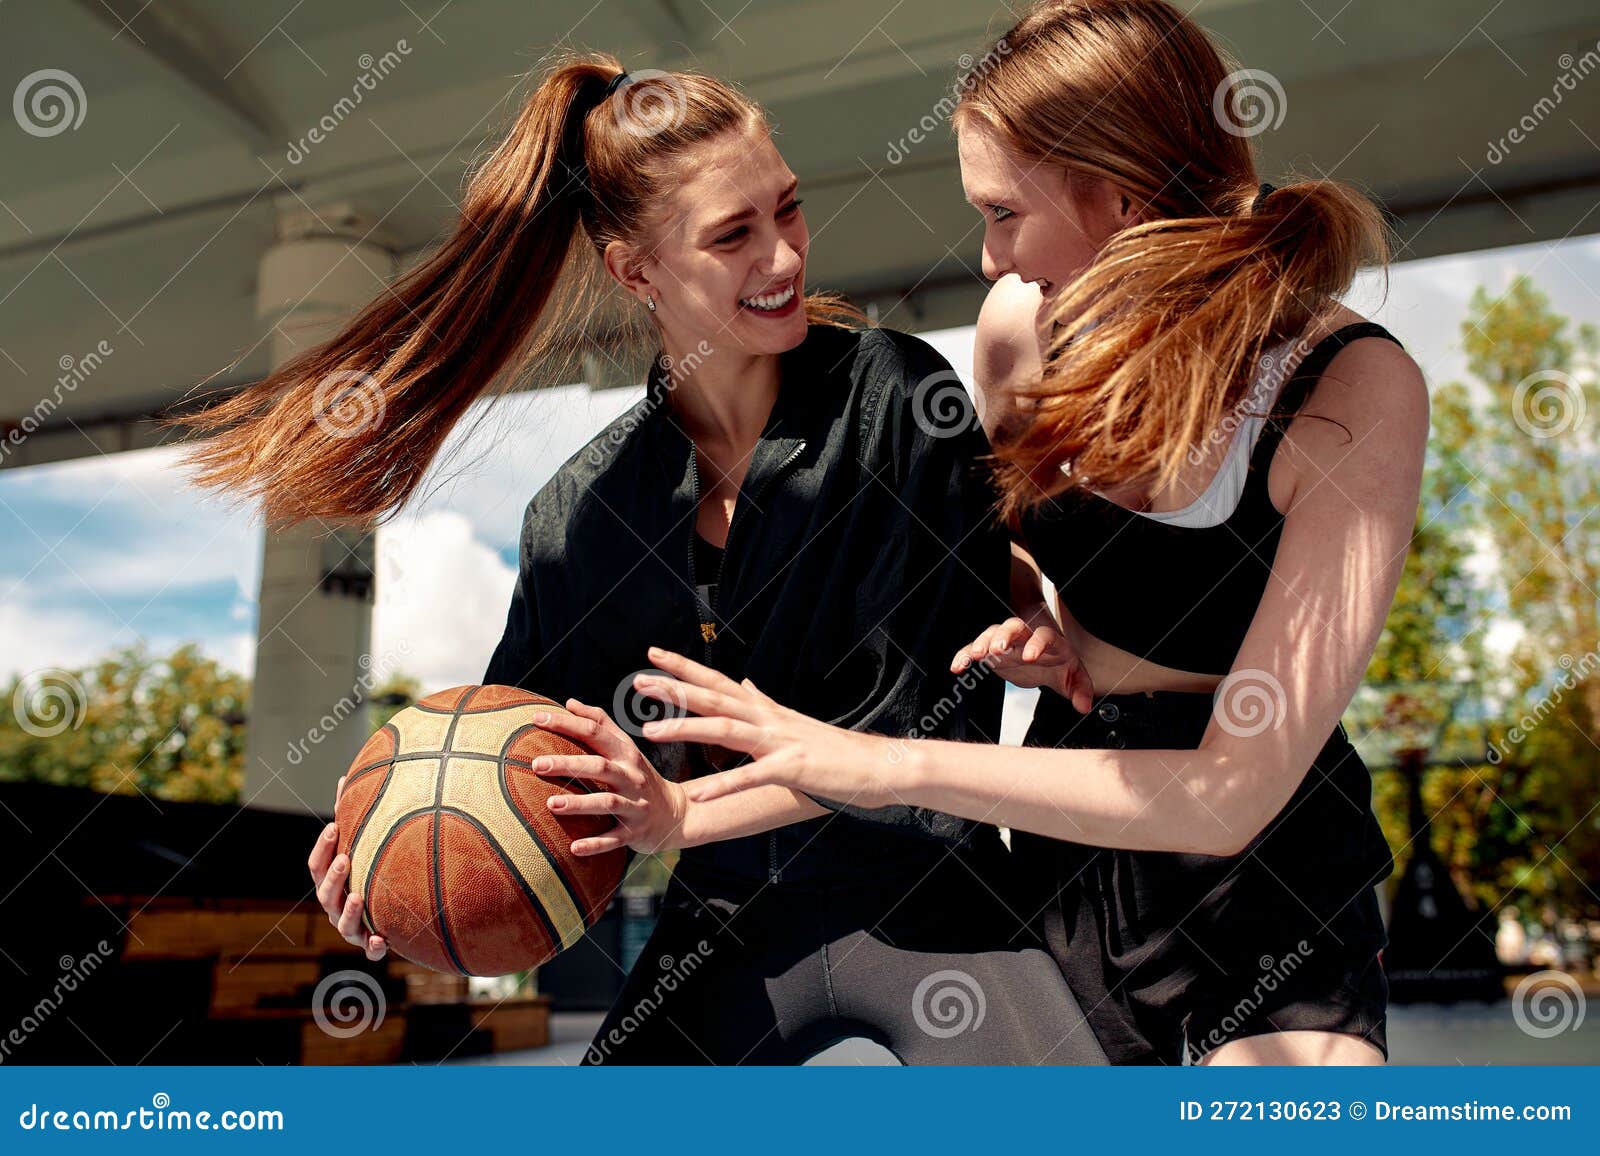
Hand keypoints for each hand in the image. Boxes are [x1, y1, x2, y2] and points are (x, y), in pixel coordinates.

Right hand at [307, 773, 387, 960]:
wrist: (390, 918)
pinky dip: (374, 947)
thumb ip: (350, 818)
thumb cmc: (368, 875)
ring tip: (360, 897)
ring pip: (344, 924)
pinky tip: (383, 940)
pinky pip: (370, 951)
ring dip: (350, 911)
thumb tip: (345, 776)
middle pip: (326, 894)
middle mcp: (336, 906)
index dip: (323, 848)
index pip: (317, 865)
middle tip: (345, 859)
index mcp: (331, 882)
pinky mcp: (370, 945)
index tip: (333, 827)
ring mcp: (351, 928)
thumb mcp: (360, 848)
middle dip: (334, 877)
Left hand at [530, 699, 688, 856]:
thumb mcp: (626, 748)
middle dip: (569, 764)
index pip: (595, 732)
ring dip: (580, 804)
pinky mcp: (635, 832)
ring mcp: (634, 805)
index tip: (536, 718)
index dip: (566, 723)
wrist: (676, 812)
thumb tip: (570, 702)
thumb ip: (601, 723)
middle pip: (599, 766)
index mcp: (626, 753)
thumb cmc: (639, 776)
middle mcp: (631, 776)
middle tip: (537, 764)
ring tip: (551, 803)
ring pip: (607, 802)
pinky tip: (573, 847)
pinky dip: (595, 844)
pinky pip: (614, 839)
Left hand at [631, 646, 906, 808]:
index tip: (653, 655)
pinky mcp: (792, 769)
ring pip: (726, 730)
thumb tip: (745, 681)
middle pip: (714, 699)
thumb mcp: (792, 721)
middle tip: (639, 682)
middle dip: (676, 689)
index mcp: (766, 710)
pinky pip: (752, 777)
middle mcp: (768, 719)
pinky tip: (698, 793)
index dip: (685, 668)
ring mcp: (780, 742)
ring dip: (687, 730)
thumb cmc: (833, 749)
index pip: (718, 682)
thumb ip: (764, 702)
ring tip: (652, 731)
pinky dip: (724, 784)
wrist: (877, 765)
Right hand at [952, 616, 1093, 712]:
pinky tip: (957, 667)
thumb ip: (1081, 690)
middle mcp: (1026, 637)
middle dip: (1004, 636)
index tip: (1030, 657)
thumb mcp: (1074, 677)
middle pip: (1013, 626)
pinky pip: (974, 649)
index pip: (1044, 636)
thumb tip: (1083, 707)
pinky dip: (964, 656)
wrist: (1045, 660)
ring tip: (976, 655)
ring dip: (983, 642)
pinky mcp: (991, 651)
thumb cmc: (1060, 665)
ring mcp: (1007, 642)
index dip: (1037, 644)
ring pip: (991, 633)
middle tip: (997, 649)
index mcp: (1049, 641)